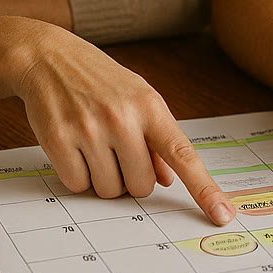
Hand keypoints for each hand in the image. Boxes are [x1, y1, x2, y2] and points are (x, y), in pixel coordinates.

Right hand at [15, 27, 235, 224]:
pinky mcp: (59, 140)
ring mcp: (89, 129)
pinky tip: (74, 148)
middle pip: (142, 186)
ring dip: (103, 179)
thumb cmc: (99, 81)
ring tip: (94, 145)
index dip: (205, 189)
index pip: (183, 154)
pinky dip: (78, 176)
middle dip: (131, 178)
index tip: (223, 215)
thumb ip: (156, 139)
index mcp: (149, 106)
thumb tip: (168, 180)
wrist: (48, 57)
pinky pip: (78, 186)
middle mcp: (122, 118)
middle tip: (116, 151)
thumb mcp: (138, 97)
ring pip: (110, 191)